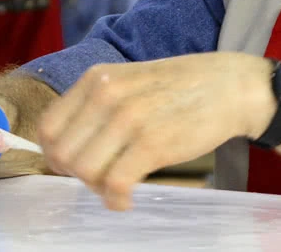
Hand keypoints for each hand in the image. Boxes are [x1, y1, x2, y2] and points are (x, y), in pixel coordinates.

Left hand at [37, 52, 275, 210]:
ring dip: (97, 188)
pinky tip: (127, 199)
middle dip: (76, 175)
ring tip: (117, 185)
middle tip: (100, 177)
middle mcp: (106, 94)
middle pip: (62, 154)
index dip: (56, 154)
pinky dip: (115, 201)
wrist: (231, 86)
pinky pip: (113, 185)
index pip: (48, 127)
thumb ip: (97, 104)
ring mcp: (128, 118)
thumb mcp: (129, 80)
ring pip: (83, 171)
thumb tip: (68, 146)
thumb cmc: (182, 86)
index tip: (75, 164)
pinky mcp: (152, 143)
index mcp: (96, 78)